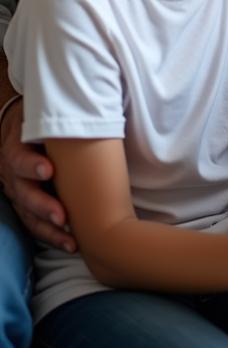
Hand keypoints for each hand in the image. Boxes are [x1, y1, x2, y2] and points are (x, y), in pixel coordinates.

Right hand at [0, 99, 74, 250]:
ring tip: (69, 239)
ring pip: (29, 215)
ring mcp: (18, 191)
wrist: (20, 127)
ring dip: (49, 229)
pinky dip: (51, 236)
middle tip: (61, 216)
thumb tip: (94, 104)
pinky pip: (35, 224)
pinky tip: (71, 244)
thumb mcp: (43, 114)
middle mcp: (13, 173)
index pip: (19, 158)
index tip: (49, 170)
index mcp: (16, 148)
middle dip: (42, 206)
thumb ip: (61, 115)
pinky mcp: (26, 204)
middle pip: (24, 193)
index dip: (32, 165)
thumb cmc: (42, 119)